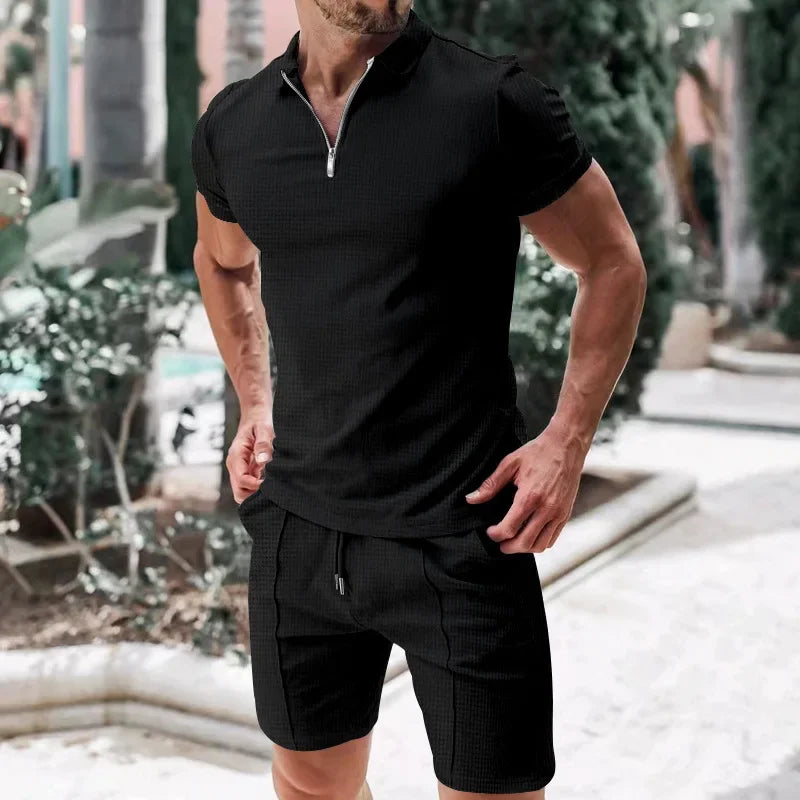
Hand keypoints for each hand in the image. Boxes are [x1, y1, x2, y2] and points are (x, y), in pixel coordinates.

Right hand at [227, 410, 273, 504]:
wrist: (254, 415)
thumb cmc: (259, 421)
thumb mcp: (264, 429)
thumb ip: (263, 445)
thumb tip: (263, 461)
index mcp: (236, 455)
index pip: (241, 480)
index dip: (255, 486)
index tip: (270, 483)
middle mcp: (234, 464)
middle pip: (239, 491)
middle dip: (253, 494)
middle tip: (271, 488)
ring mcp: (238, 468)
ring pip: (242, 491)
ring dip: (255, 492)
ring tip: (271, 484)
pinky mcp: (245, 468)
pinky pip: (248, 485)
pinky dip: (257, 487)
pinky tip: (270, 481)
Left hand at [464, 420, 588, 553]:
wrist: (566, 446)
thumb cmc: (539, 452)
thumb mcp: (510, 464)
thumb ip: (490, 484)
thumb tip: (472, 498)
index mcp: (530, 496)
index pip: (510, 528)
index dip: (496, 535)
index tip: (490, 532)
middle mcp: (547, 508)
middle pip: (525, 542)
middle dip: (508, 547)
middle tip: (499, 543)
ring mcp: (559, 513)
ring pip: (541, 545)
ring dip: (524, 548)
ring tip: (514, 541)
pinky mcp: (566, 514)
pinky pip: (553, 538)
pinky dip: (539, 542)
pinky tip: (529, 534)